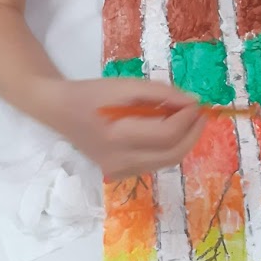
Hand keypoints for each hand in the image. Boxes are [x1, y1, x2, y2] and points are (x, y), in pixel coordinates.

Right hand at [44, 77, 205, 180]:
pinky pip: (155, 163)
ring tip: (186, 119)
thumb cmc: (93, 94)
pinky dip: (167, 148)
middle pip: (172, 155)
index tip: (197, 104)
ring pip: (166, 162)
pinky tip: (166, 131)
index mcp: (117, 137)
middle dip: (193, 134)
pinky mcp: (121, 174)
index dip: (187, 120)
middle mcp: (119, 161)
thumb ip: (160, 94)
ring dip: (182, 141)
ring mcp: (120, 172)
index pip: (166, 135)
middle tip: (200, 114)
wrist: (60, 110)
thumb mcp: (127, 86)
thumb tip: (191, 103)